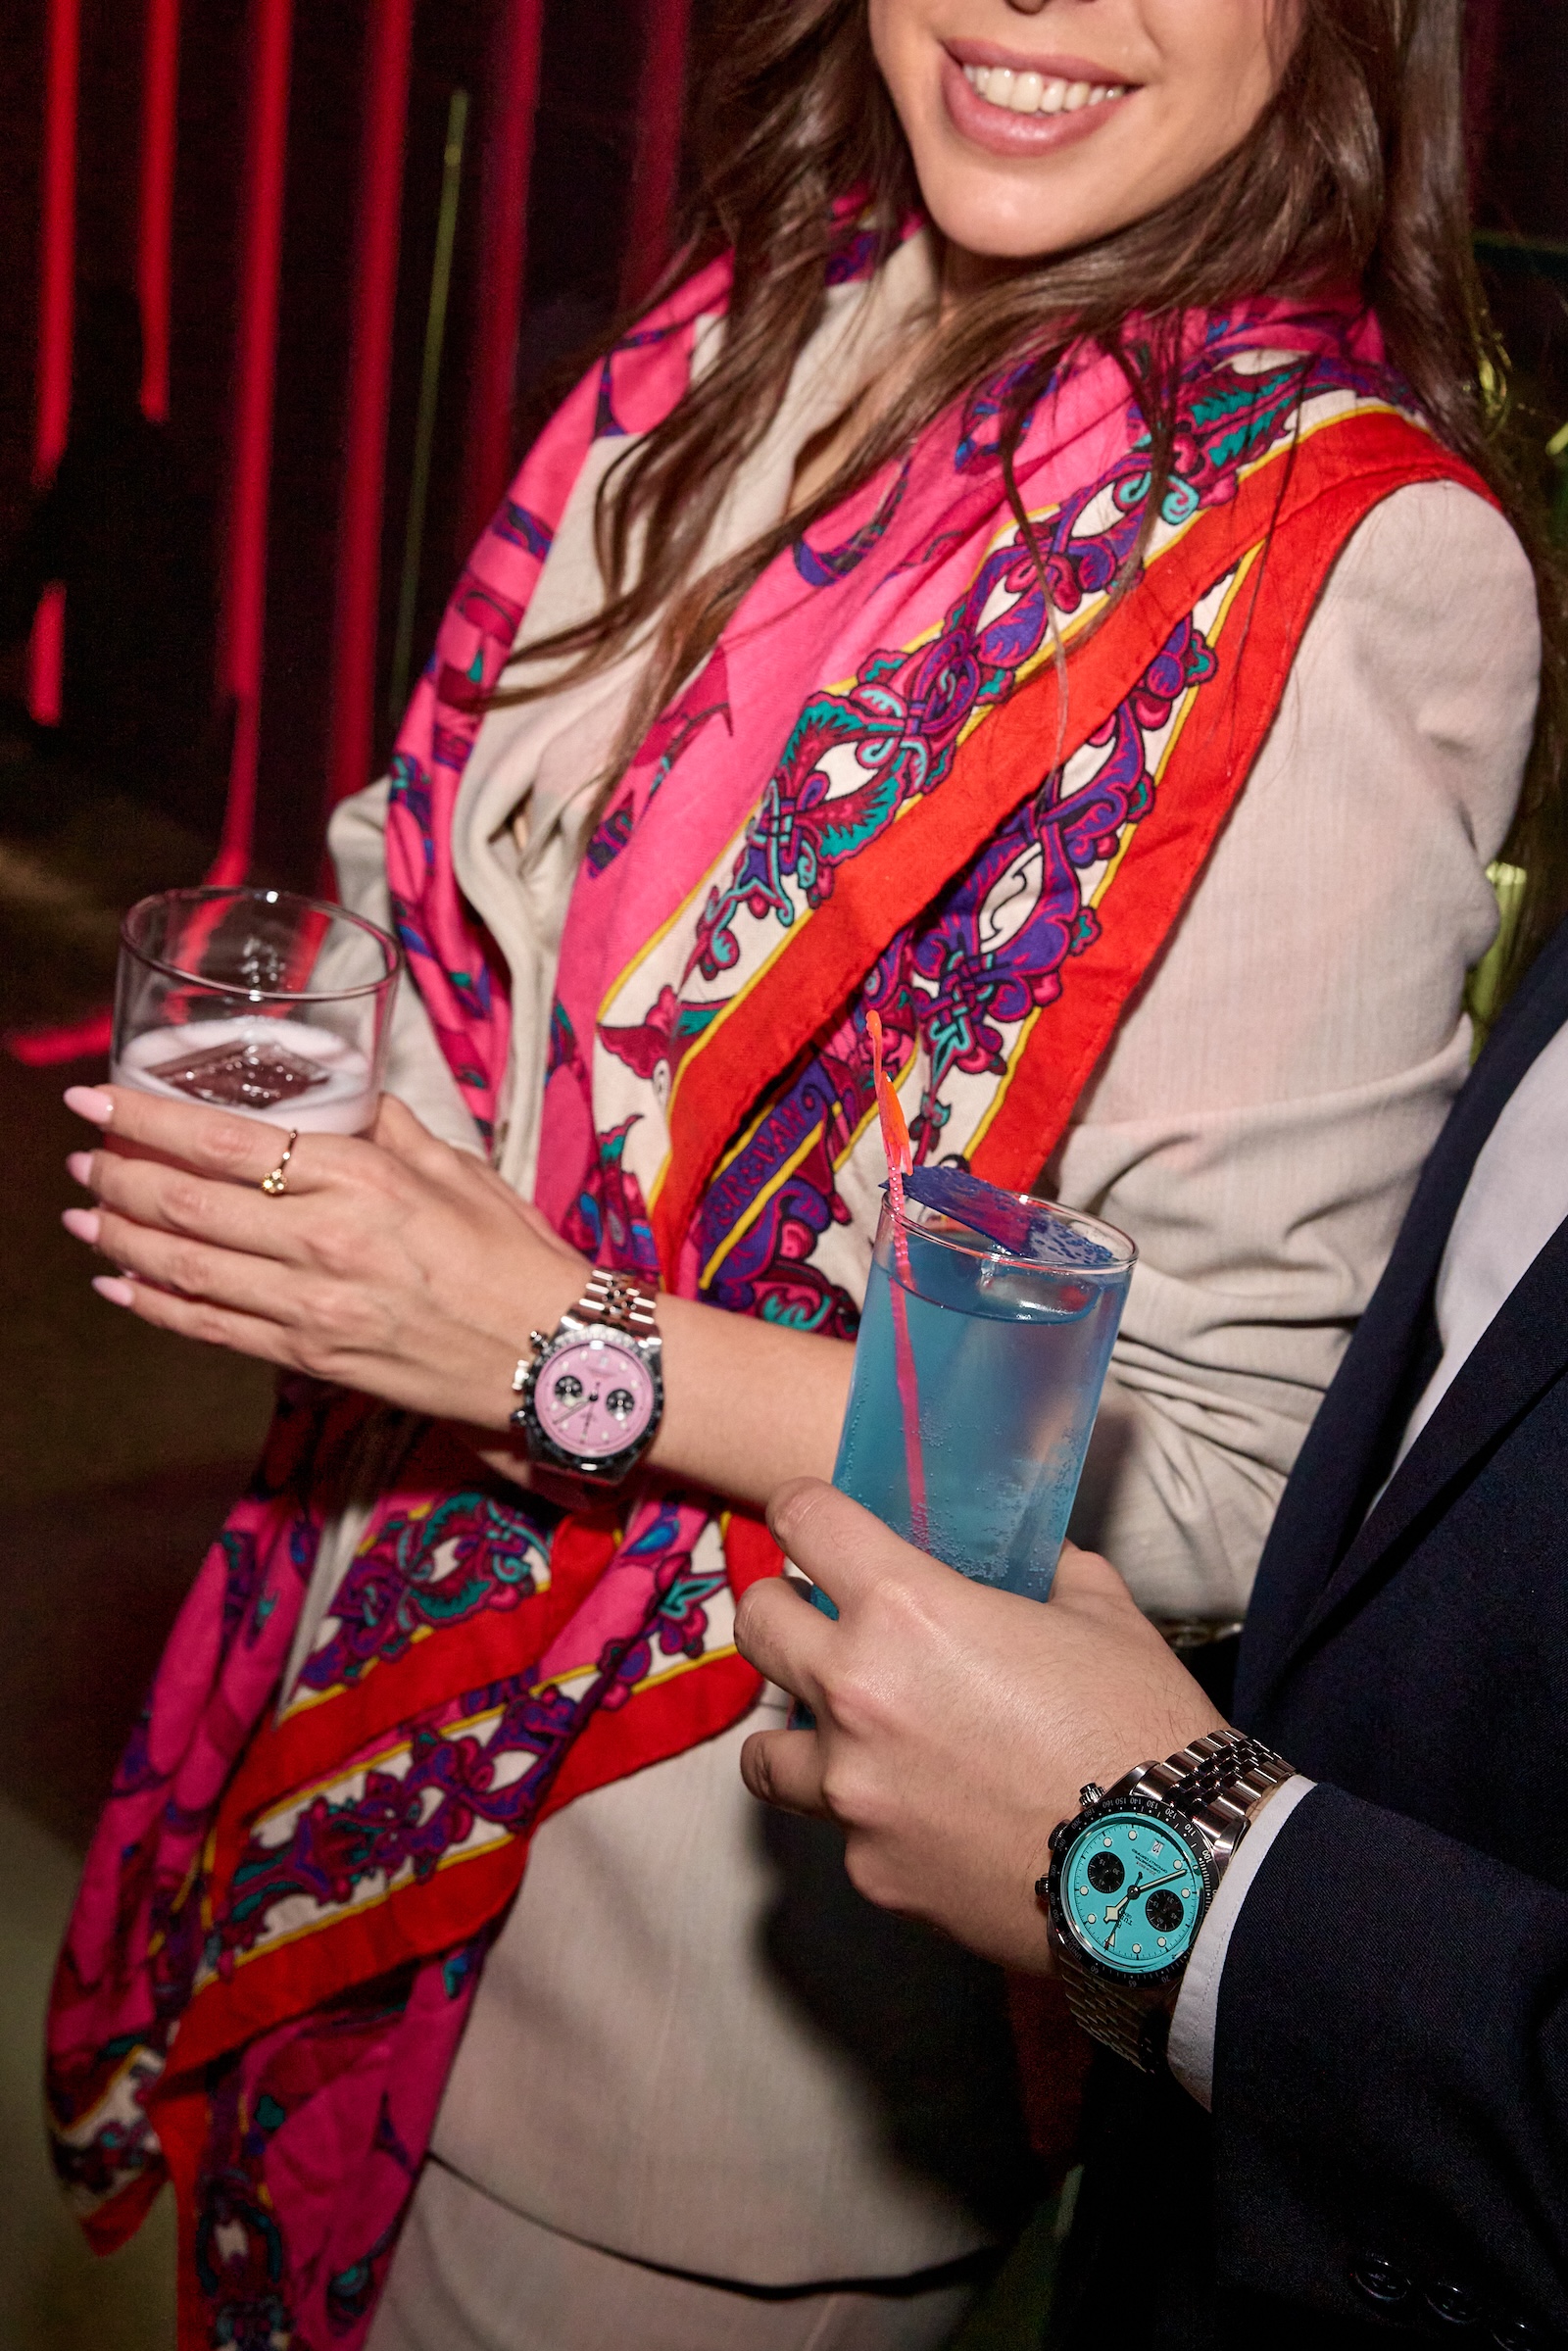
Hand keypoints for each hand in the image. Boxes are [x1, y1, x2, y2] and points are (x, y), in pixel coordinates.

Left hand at [60, 1084, 587, 1430]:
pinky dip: (155, 1304)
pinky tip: (121, 1283)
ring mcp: (312, 1307)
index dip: (143, 1121)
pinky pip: (210, 1330)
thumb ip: (386, 1129)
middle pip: (184, 1205)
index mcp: (362, 1180)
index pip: (224, 1144)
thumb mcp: (458, 1167)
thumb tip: (340, 1096)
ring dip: (118, 1239)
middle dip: (114, 1178)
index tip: (94, 1101)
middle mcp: (325, 1242)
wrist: (556, 1355)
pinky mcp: (312, 1358)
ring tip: (83, 1215)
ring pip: (183, 1269)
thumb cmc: (516, 1255)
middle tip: (80, 1158)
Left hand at [735, 1480, 1226, 1972]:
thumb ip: (1049, 1573)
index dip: (803, 1509)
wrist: (1168, 1870)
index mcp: (906, 1609)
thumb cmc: (1140, 1727)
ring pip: (762, 1749)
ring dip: (796, 1730)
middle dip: (781, 1611)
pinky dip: (868, 1817)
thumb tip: (1034, 1561)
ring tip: (844, 1736)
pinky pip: (840, 1831)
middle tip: (818, 1621)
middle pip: (755, 1624)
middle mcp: (855, 1693)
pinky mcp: (869, 1870)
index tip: (810, 1518)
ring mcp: (852, 1791)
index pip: (803, 1521)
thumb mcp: (1104, 1615)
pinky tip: (926, 1817)